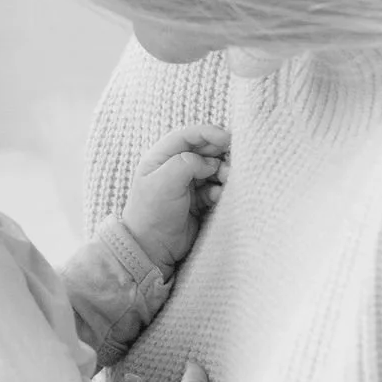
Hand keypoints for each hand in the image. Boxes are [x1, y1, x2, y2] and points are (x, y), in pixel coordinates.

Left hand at [120, 123, 228, 273]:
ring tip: (226, 181)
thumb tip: (211, 162)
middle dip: (219, 154)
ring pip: (213, 169)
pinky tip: (217, 198)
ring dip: (223, 173)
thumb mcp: (164, 182)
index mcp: (161, 157)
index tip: (227, 138)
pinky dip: (220, 191)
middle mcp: (174, 167)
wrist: (151, 249)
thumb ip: (187, 163)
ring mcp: (187, 185)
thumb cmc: (151, 213)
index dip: (208, 133)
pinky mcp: (198, 201)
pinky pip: (215, 189)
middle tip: (230, 164)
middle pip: (204, 150)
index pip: (188, 135)